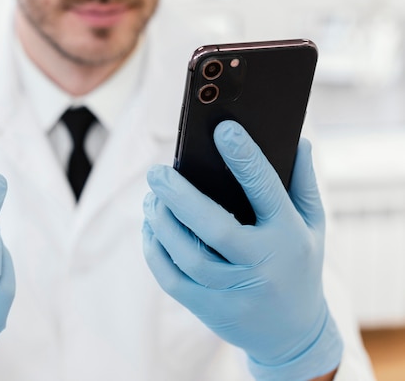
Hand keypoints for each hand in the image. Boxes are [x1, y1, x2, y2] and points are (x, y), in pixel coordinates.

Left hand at [142, 121, 341, 379]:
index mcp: (288, 236)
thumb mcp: (313, 226)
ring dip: (161, 223)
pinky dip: (154, 252)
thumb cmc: (299, 266)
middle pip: (214, 227)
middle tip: (156, 172)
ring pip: (188, 255)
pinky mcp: (210, 309)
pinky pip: (172, 279)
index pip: (267, 190)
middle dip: (179, 196)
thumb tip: (300, 139)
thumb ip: (303, 184)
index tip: (223, 129)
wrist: (293, 333)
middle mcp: (261, 265)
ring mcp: (234, 291)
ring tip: (150, 198)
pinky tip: (149, 229)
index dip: (245, 158)